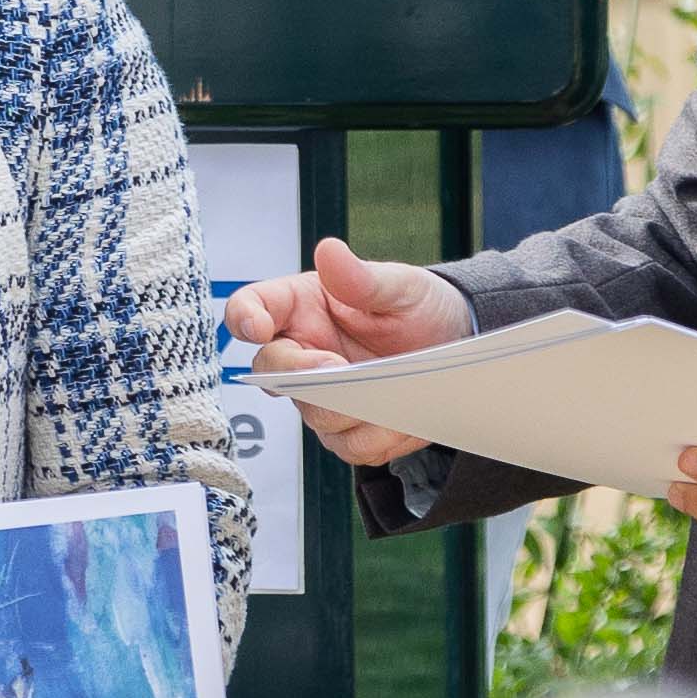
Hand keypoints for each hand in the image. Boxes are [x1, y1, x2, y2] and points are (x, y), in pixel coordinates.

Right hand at [227, 237, 473, 469]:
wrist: (452, 345)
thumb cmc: (417, 307)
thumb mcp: (399, 285)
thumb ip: (361, 277)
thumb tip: (329, 251)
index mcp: (301, 307)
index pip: (251, 308)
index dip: (244, 318)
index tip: (259, 327)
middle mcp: (302, 353)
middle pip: (274, 374)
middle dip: (306, 376)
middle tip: (339, 368)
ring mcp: (320, 395)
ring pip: (315, 416)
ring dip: (352, 410)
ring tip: (391, 390)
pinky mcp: (346, 428)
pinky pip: (350, 445)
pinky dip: (379, 436)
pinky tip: (402, 415)